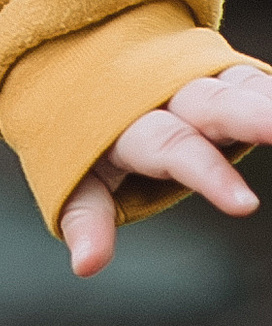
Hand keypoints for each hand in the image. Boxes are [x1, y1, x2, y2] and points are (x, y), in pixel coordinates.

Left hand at [57, 62, 271, 277]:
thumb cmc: (81, 132)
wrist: (75, 60)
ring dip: (267, 100)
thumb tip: (86, 265)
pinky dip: (270, 93)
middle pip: (211, 104)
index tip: (246, 205)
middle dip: (250, 116)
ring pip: (237, 84)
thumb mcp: (74, 172)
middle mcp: (163, 96)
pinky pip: (251, 80)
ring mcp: (194, 79)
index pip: (168, 147)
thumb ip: (85, 214)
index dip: (206, 174)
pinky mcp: (220, 73)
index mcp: (125, 123)